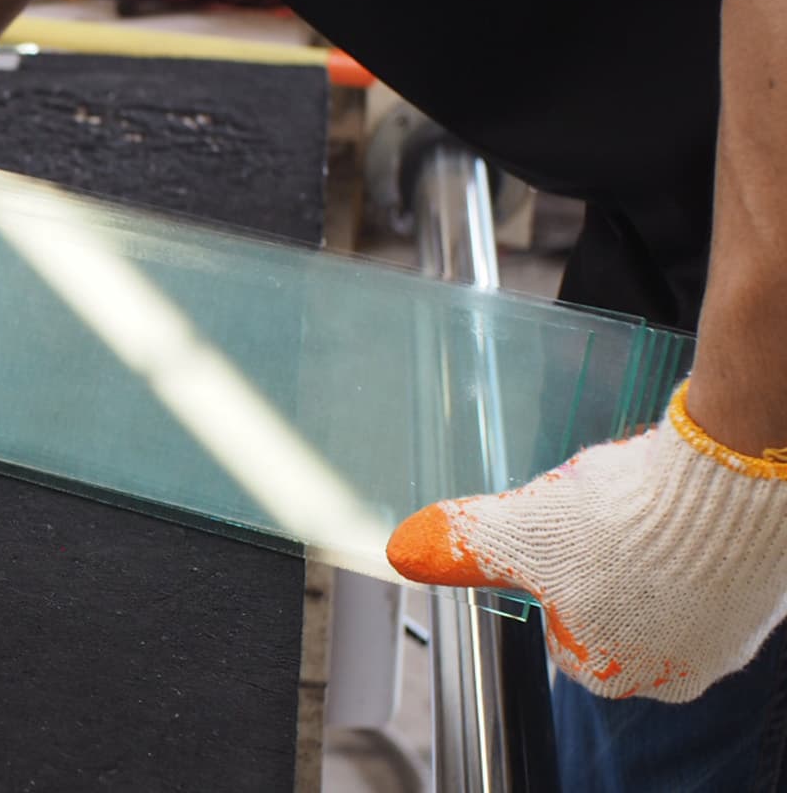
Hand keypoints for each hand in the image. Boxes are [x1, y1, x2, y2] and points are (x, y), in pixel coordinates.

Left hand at [387, 381, 786, 701]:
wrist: (726, 483)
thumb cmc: (617, 522)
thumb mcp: (517, 531)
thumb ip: (464, 546)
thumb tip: (406, 549)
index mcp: (609, 673)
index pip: (561, 629)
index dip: (553, 577)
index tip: (559, 543)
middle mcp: (676, 672)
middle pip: (615, 610)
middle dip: (601, 564)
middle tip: (599, 519)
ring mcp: (728, 639)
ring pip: (668, 592)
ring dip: (648, 551)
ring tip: (639, 509)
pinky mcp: (765, 599)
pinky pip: (714, 573)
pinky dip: (695, 542)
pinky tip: (683, 508)